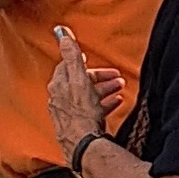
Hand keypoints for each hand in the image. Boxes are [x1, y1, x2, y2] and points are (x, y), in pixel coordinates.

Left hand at [50, 27, 110, 157]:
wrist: (84, 145)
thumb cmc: (81, 113)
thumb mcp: (79, 78)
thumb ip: (71, 55)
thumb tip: (61, 32)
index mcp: (58, 85)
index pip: (68, 67)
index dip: (83, 62)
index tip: (94, 60)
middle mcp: (59, 99)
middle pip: (80, 82)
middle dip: (99, 77)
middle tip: (116, 77)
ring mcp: (68, 112)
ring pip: (87, 96)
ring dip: (104, 89)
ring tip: (120, 88)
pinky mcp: (78, 124)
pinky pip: (92, 110)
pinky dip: (104, 104)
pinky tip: (115, 103)